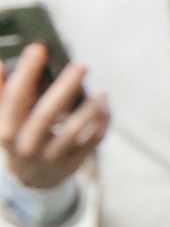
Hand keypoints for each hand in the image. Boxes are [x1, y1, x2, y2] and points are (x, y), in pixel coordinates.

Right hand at [1, 45, 106, 191]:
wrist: (32, 179)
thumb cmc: (19, 137)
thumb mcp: (5, 120)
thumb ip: (1, 93)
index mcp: (6, 130)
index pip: (14, 98)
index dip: (26, 73)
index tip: (39, 48)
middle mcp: (26, 145)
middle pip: (46, 113)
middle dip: (65, 87)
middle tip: (81, 65)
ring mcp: (50, 156)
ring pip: (74, 130)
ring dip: (90, 107)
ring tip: (100, 92)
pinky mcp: (73, 163)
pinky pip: (93, 138)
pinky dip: (102, 119)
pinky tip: (103, 102)